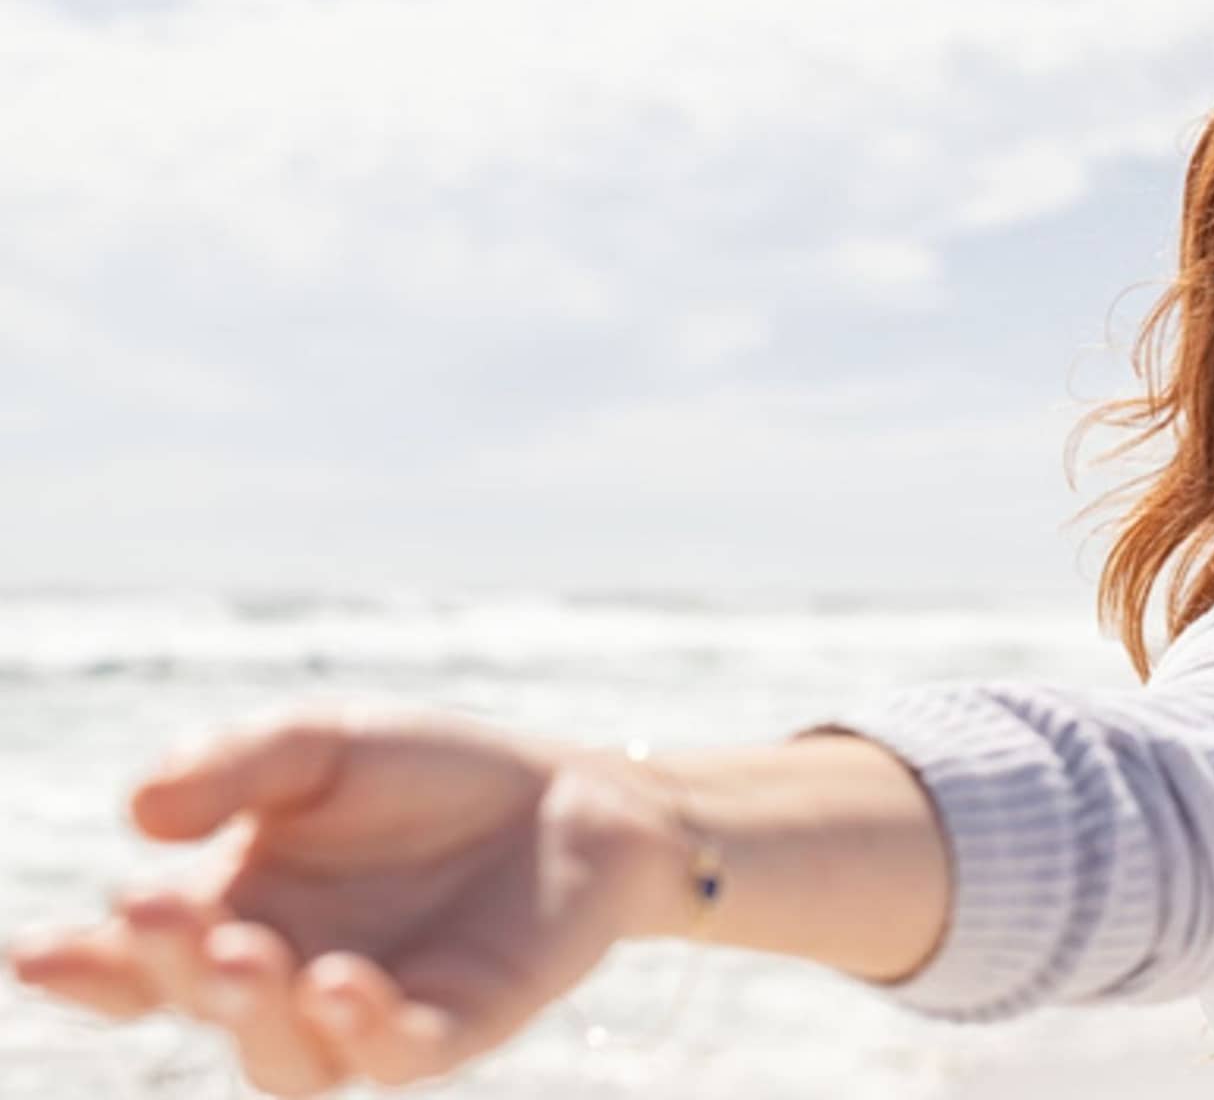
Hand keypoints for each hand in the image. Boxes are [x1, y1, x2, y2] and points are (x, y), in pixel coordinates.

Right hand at [6, 704, 685, 1096]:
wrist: (569, 793)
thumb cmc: (429, 774)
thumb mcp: (322, 744)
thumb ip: (233, 766)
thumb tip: (137, 811)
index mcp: (232, 912)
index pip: (136, 960)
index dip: (83, 965)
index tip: (35, 951)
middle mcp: (285, 977)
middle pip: (202, 1004)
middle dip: (173, 967)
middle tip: (164, 913)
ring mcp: (365, 1012)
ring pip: (285, 1060)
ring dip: (257, 1016)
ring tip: (255, 955)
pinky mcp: (453, 1026)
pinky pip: (397, 1056)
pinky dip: (366, 1031)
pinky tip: (347, 986)